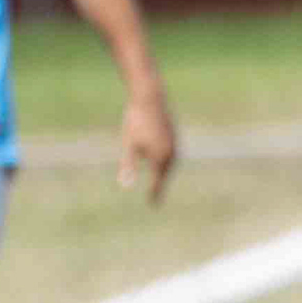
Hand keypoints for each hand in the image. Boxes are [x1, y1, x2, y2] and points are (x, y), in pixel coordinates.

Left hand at [121, 84, 178, 204]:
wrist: (150, 97)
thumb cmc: (136, 120)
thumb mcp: (128, 145)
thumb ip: (129, 166)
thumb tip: (125, 186)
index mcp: (161, 158)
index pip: (158, 182)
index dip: (154, 195)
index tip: (153, 206)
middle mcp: (172, 153)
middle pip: (166, 174)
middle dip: (161, 185)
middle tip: (155, 197)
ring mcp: (175, 143)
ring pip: (170, 163)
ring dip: (165, 172)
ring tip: (160, 181)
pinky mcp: (175, 134)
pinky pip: (172, 153)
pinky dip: (167, 161)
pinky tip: (162, 160)